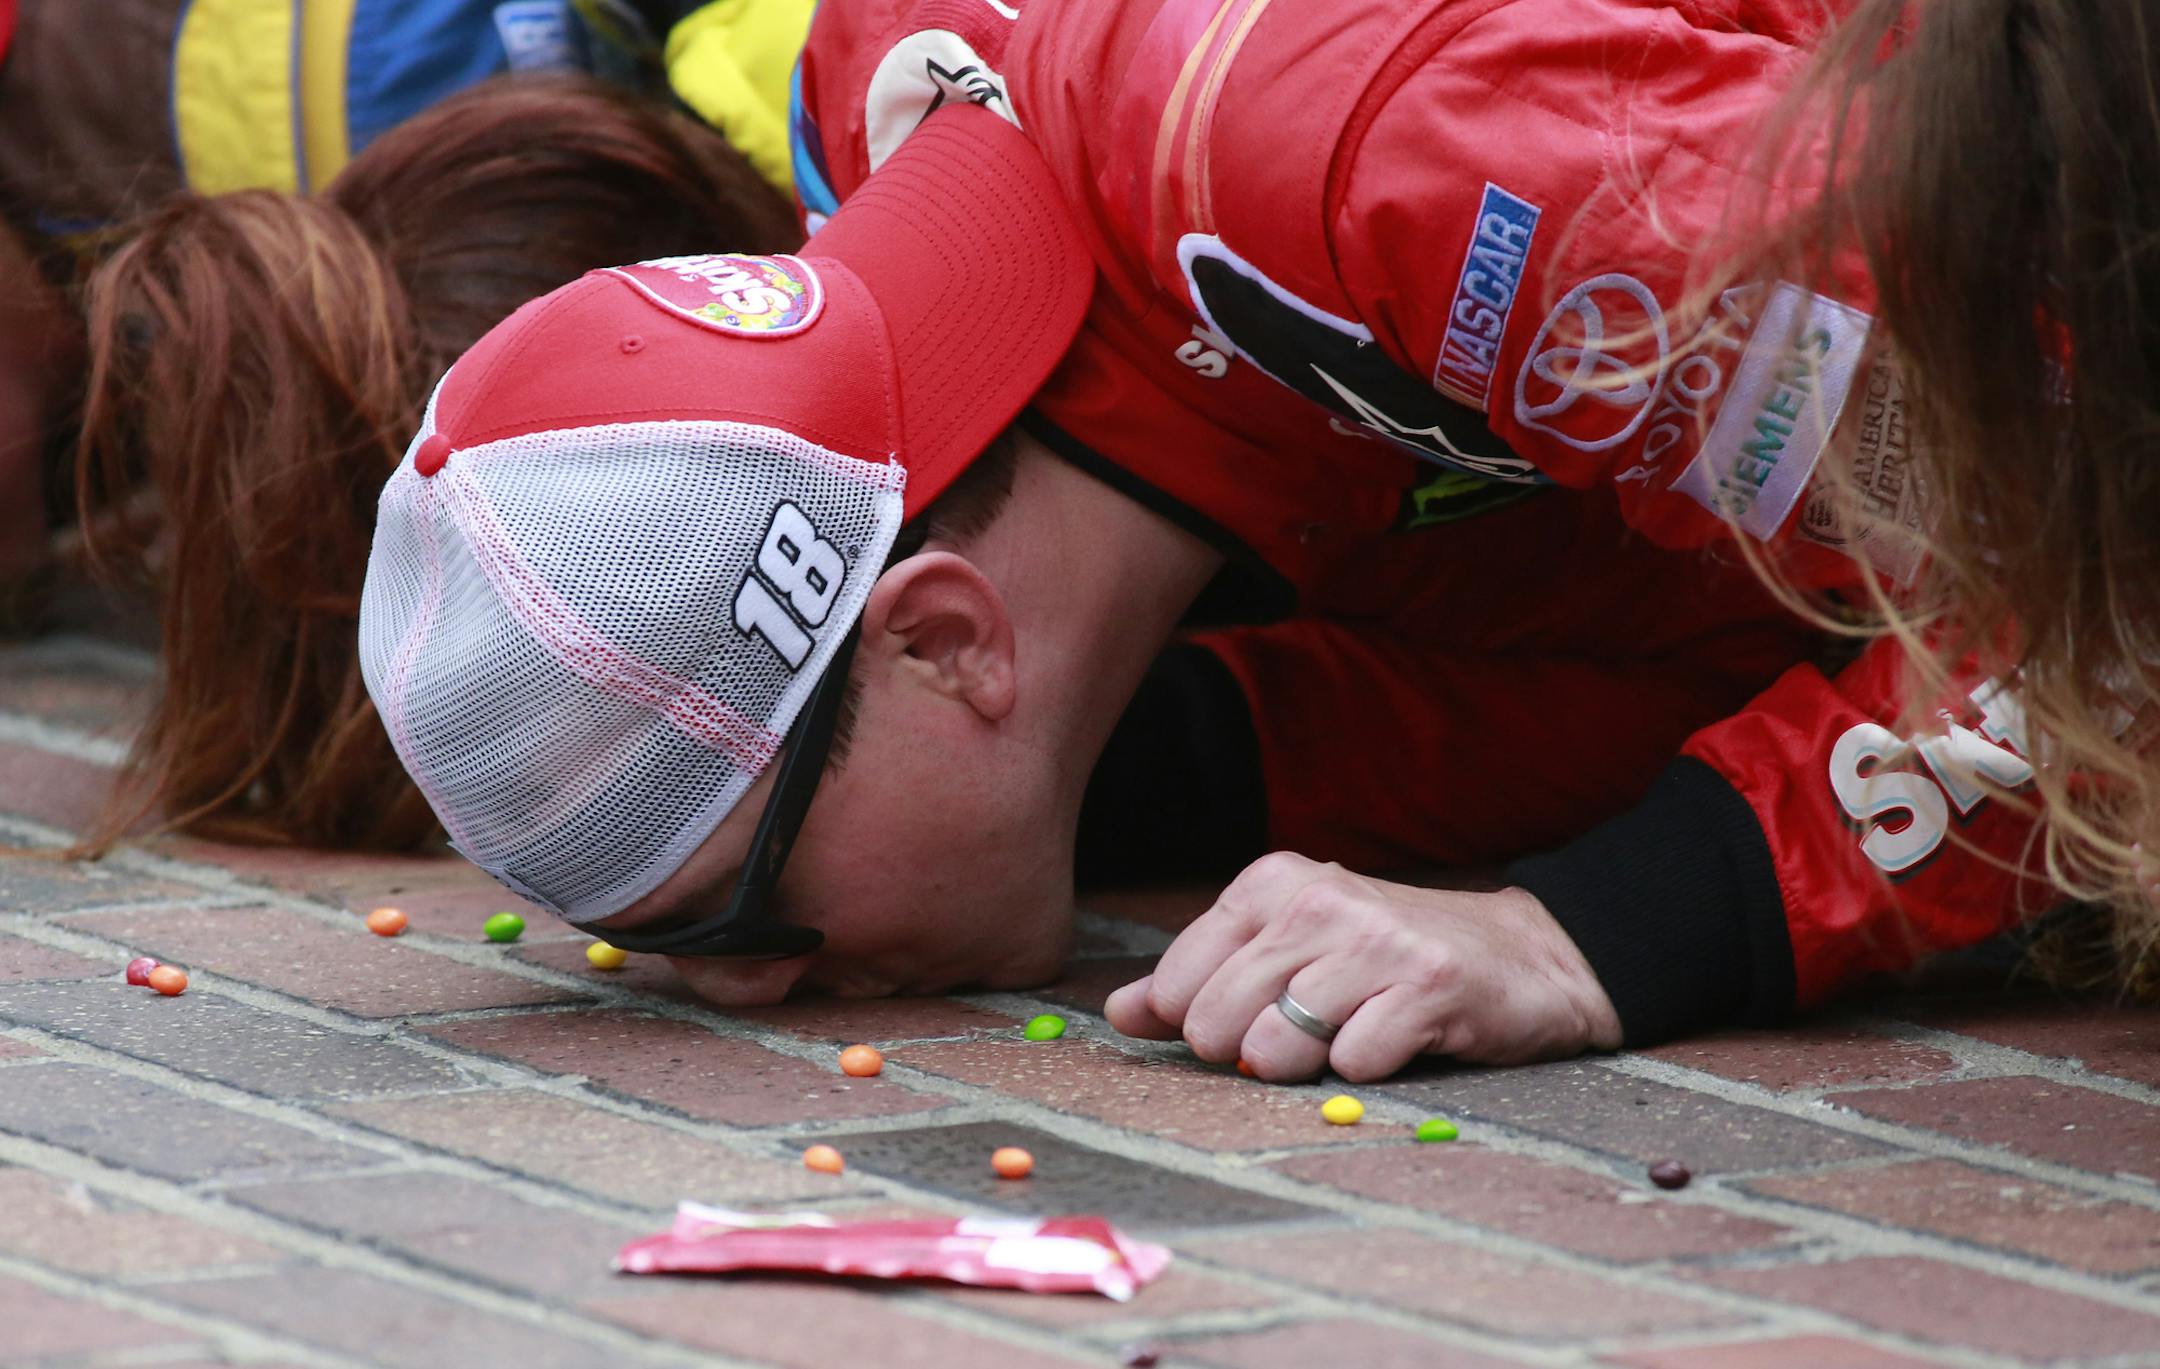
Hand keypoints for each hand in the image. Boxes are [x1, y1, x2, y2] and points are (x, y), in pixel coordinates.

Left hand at [1103, 852, 1621, 1080]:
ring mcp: (1376, 941)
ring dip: (1303, 1068)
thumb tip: (1117, 1012)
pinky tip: (1395, 1041)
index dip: (1200, 1024)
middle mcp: (1319, 900)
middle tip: (1295, 1041)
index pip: (1178, 983)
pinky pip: (1355, 1064)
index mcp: (1270, 883)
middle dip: (1245, 1054)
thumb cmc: (1383, 960)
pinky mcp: (1430, 987)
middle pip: (1217, 1022)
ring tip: (1342, 1042)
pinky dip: (1366, 1071)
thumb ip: (1196, 981)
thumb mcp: (1286, 951)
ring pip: (1277, 1047)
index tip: (1245, 1020)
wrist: (1519, 958)